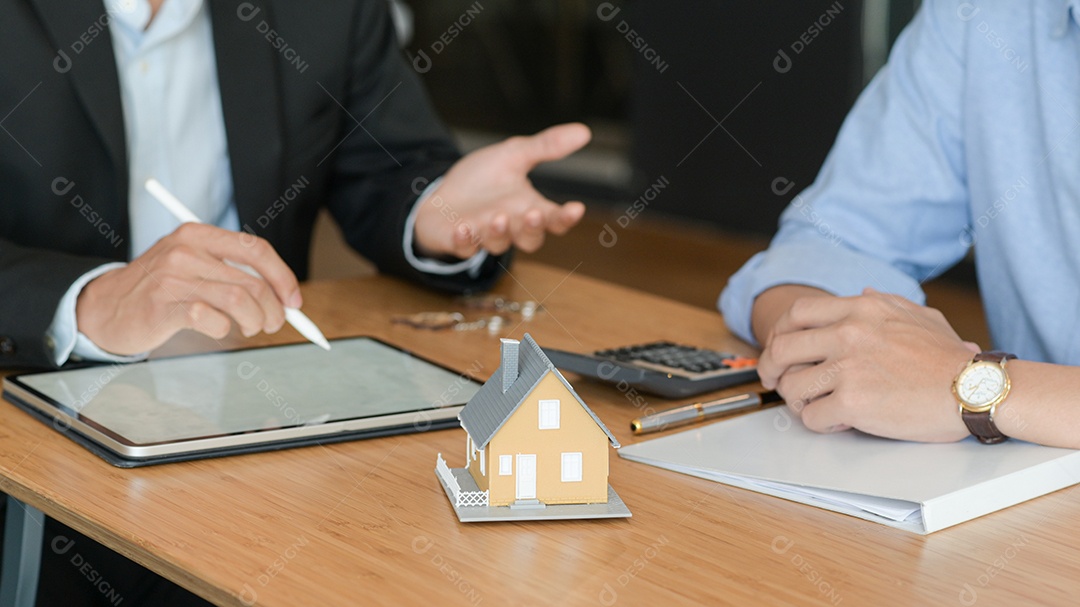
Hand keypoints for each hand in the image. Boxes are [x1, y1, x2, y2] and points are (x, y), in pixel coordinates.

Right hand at [76, 223, 300, 354]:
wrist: (105, 308)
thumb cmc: (160, 290)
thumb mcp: (193, 266)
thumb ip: (233, 273)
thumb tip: (285, 298)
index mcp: (197, 234)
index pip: (256, 249)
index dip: (283, 277)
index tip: (295, 301)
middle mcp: (186, 250)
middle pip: (253, 281)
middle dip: (274, 310)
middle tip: (272, 324)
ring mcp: (173, 276)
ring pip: (240, 299)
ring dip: (255, 321)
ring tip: (249, 329)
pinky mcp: (164, 305)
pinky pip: (214, 319)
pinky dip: (224, 330)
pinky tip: (216, 330)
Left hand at [413, 123, 589, 257]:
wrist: (443, 193)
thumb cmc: (483, 180)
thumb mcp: (514, 154)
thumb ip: (546, 147)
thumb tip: (584, 132)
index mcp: (528, 207)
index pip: (554, 219)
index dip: (566, 217)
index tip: (576, 208)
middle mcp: (510, 226)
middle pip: (530, 239)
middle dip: (533, 229)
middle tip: (534, 214)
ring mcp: (484, 235)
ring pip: (498, 244)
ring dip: (499, 232)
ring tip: (497, 217)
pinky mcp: (458, 241)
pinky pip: (464, 248)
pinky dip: (464, 241)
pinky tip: (462, 229)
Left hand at [756, 287, 976, 441]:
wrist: (975, 390)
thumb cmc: (950, 359)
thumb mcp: (919, 315)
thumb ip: (884, 301)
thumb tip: (861, 292)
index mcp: (861, 309)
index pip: (796, 313)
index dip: (779, 333)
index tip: (779, 349)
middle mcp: (849, 333)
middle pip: (781, 348)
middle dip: (771, 368)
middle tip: (775, 381)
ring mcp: (848, 367)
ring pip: (791, 387)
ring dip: (798, 401)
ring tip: (818, 405)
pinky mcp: (852, 401)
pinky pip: (812, 418)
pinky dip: (821, 424)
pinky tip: (841, 421)